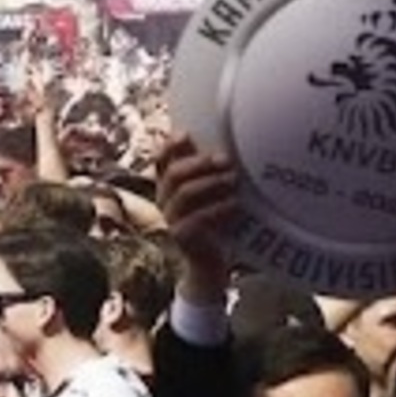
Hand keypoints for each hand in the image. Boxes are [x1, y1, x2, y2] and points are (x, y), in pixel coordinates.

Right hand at [160, 144, 243, 299]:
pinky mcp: (180, 236)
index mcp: (168, 185)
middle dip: (200, 163)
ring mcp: (170, 218)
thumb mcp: (211, 194)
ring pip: (184, 193)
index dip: (170, 146)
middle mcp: (163, 199)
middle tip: (226, 159)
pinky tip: (234, 204)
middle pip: (174, 174)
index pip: (161, 159)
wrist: (210, 262)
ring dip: (211, 183)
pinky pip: (197, 218)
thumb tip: (222, 143)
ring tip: (233, 180)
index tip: (186, 135)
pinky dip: (218, 208)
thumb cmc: (215, 221)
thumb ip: (209, 172)